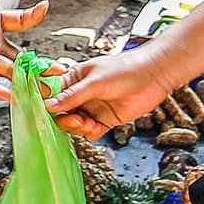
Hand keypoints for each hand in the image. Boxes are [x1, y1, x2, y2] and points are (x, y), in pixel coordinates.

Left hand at [0, 0, 50, 98]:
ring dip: (26, 79)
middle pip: (20, 56)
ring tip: (46, 87)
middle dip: (40, 64)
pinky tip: (14, 95)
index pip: (18, 21)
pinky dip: (0, 88)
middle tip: (60, 68)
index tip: (44, 7)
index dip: (32, 15)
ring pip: (8, 70)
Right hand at [46, 47, 173, 138]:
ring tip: (88, 123)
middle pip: (62, 113)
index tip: (48, 112)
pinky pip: (91, 132)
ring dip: (78, 127)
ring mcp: (93, 108)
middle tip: (76, 119)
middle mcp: (81, 95)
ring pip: (75, 125)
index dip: (48, 104)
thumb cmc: (126, 70)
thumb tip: (49, 105)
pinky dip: (91, 132)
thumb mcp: (95, 82)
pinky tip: (96, 127)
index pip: (52, 94)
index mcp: (74, 79)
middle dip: (66, 119)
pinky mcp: (105, 120)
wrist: (154, 76)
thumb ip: (72, 96)